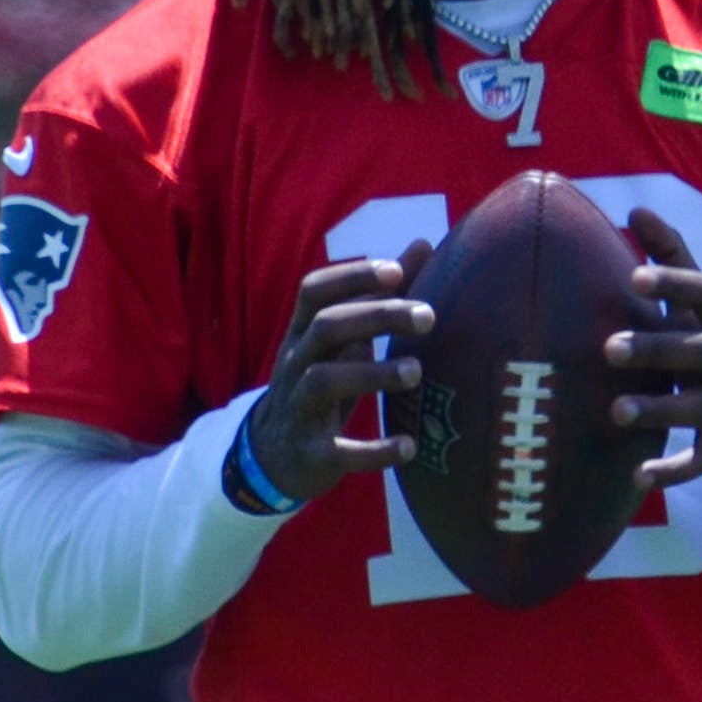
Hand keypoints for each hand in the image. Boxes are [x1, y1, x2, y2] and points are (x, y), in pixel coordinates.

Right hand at [242, 246, 433, 508]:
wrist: (272, 456)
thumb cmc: (319, 384)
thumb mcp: (341, 340)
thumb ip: (379, 295)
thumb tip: (423, 245)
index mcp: (302, 335)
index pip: (314, 291)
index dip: (352, 276)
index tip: (396, 272)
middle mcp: (295, 365)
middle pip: (326, 328)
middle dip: (376, 316)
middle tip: (429, 316)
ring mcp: (299, 409)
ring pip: (324, 380)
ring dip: (372, 373)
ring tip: (417, 372)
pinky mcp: (311, 454)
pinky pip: (338, 450)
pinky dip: (373, 449)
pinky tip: (409, 445)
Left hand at [613, 207, 701, 495]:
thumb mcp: (701, 303)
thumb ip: (671, 258)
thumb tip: (635, 208)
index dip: (672, 284)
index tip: (634, 276)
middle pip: (700, 351)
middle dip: (657, 349)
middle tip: (608, 348)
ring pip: (701, 407)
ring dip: (660, 409)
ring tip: (616, 412)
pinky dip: (674, 470)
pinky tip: (640, 476)